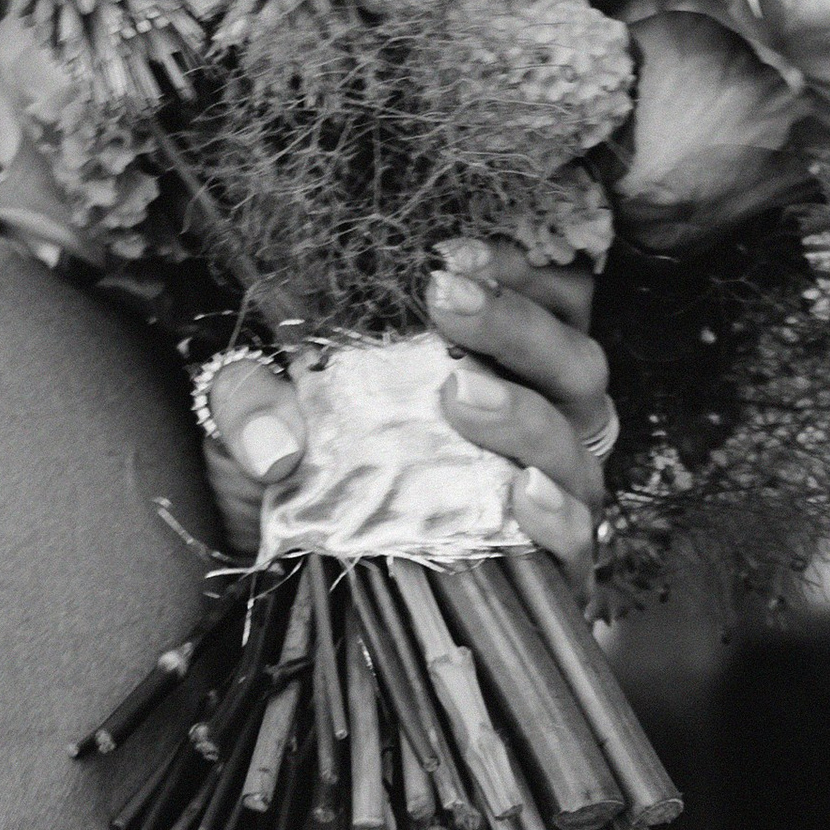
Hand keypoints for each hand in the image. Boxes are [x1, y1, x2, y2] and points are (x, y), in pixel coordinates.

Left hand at [200, 247, 610, 584]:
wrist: (289, 574)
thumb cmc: (299, 472)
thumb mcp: (256, 420)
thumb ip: (251, 401)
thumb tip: (274, 442)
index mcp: (497, 361)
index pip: (546, 298)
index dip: (516, 269)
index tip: (451, 254)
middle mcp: (538, 421)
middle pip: (574, 361)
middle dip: (516, 324)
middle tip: (446, 299)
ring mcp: (550, 496)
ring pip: (576, 444)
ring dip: (526, 414)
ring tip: (464, 395)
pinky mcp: (550, 572)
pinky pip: (578, 541)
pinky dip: (559, 516)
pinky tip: (523, 493)